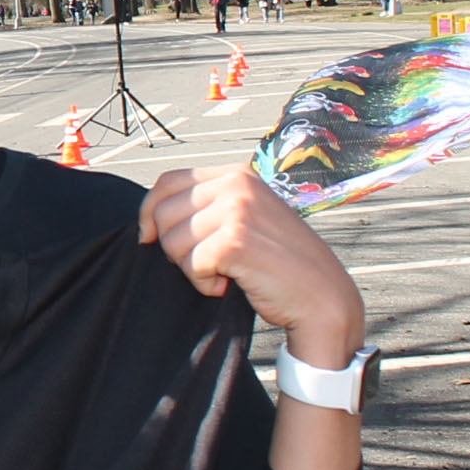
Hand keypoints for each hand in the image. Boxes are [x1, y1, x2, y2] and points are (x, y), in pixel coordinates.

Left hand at [138, 167, 364, 367]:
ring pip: (173, 242)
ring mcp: (238, 209)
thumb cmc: (280, 263)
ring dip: (192, 268)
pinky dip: (204, 284)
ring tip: (226, 273)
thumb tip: (149, 217)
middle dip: (174, 247)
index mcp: (237, 173)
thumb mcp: (245, 218)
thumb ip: (207, 206)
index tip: (148, 237)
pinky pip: (191, 264)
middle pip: (163, 213)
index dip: (149, 211)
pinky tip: (230, 285)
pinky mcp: (236, 240)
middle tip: (209, 264)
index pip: (167, 181)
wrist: (322, 296)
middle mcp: (237, 184)